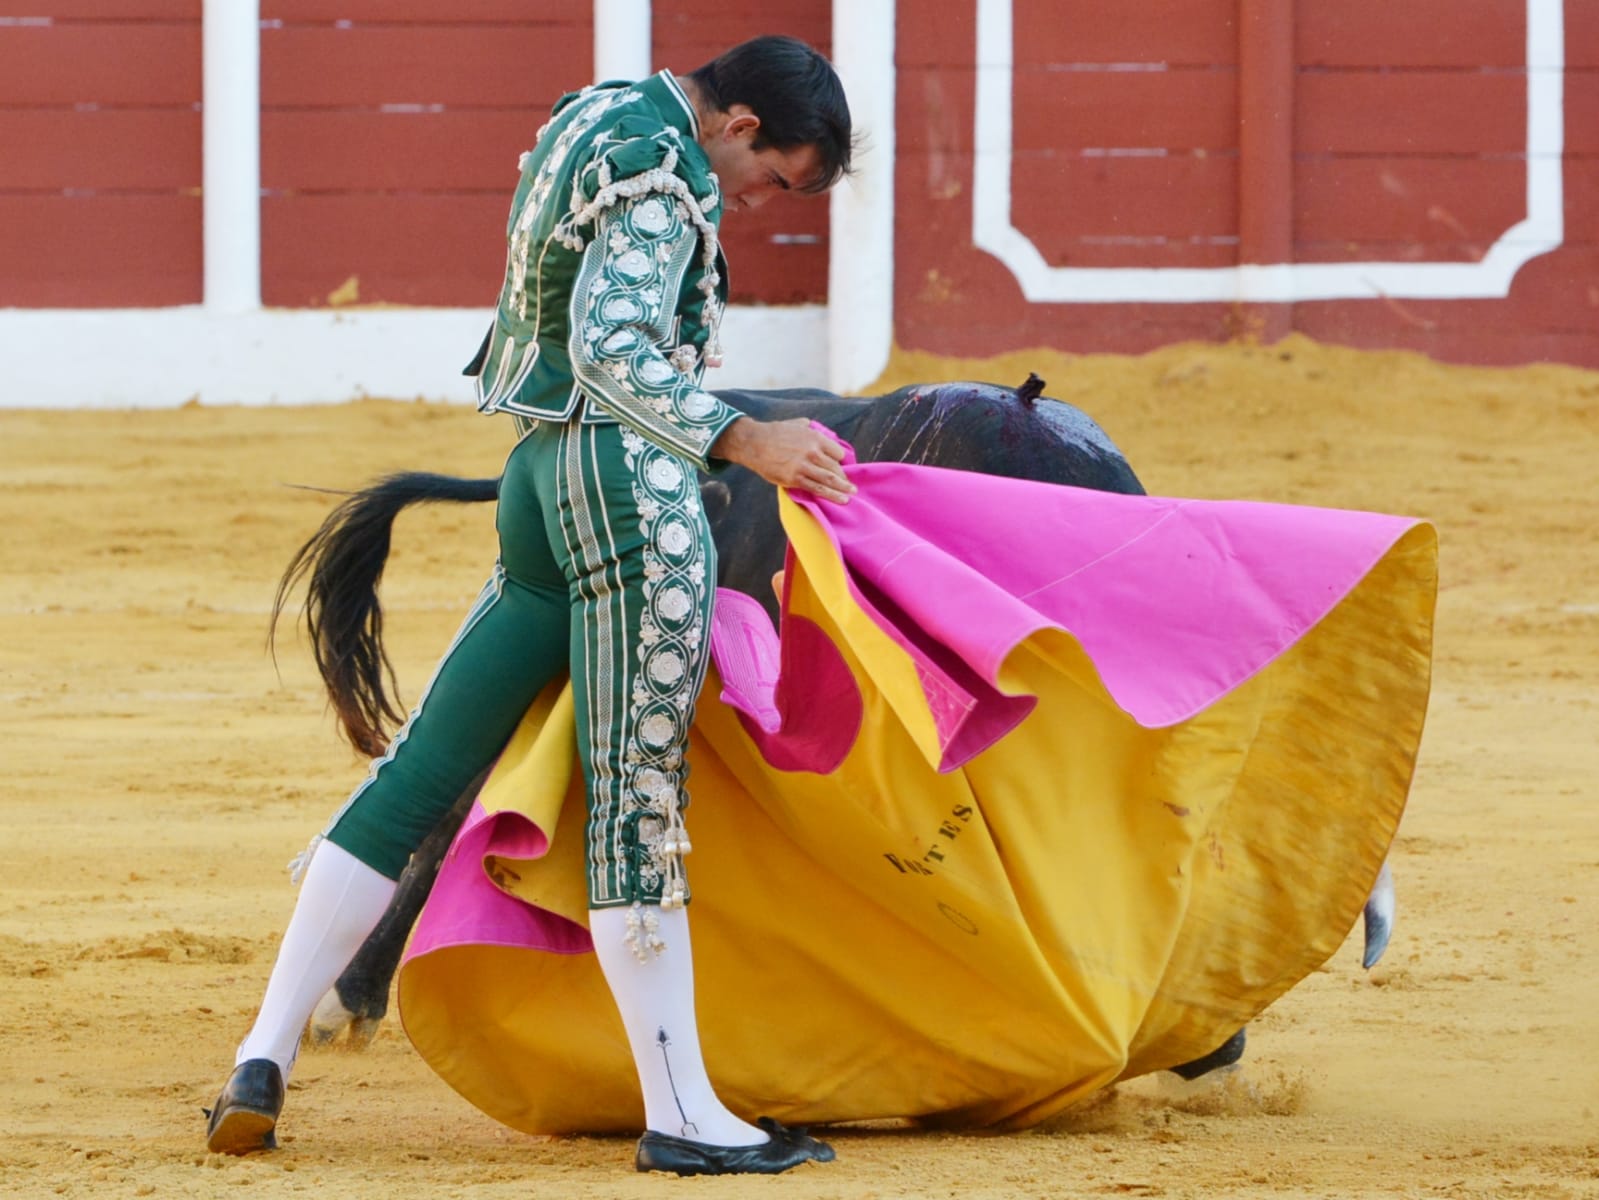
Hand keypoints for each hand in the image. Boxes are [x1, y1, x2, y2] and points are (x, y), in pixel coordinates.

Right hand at [711, 417, 855, 502]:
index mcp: (815, 437)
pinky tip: (842, 499)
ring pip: (830, 480)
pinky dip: (831, 495)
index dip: (840, 460)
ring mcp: (804, 466)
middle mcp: (813, 452)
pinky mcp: (795, 479)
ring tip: (851, 494)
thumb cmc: (774, 433)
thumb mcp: (795, 424)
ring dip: (843, 488)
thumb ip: (809, 427)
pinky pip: (817, 489)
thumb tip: (816, 428)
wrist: (754, 443)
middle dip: (843, 477)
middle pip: (836, 468)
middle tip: (849, 484)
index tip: (840, 467)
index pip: (838, 452)